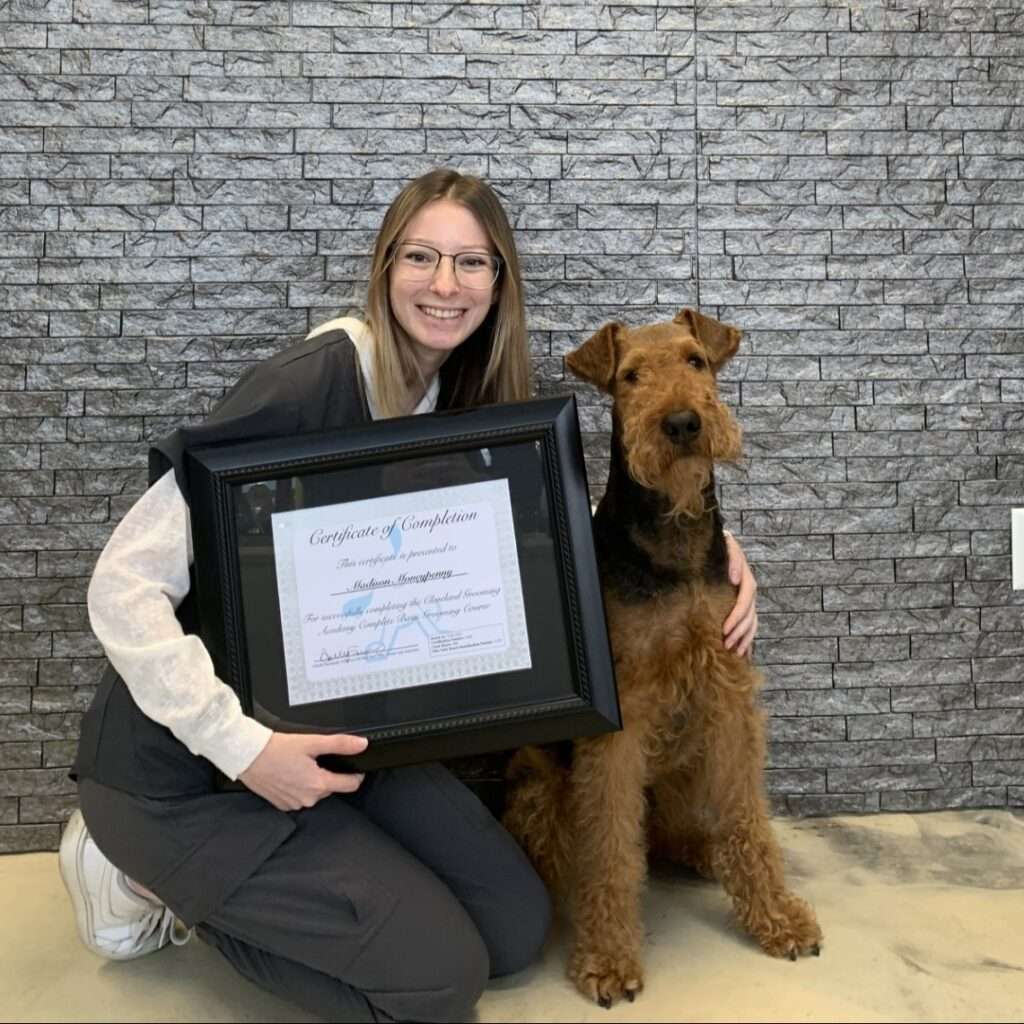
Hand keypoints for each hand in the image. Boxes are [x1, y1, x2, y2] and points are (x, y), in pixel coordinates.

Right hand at [239, 732, 368, 810]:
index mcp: (318, 784)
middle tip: (317, 759)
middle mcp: (308, 799)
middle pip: (331, 788)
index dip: (356, 775)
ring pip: (314, 793)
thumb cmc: (276, 749)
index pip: (350, 785)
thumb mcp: (312, 742)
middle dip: (328, 774)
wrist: (248, 756)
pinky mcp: (282, 804)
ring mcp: (294, 804)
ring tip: (301, 765)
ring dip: (313, 781)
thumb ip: (339, 744)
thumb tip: (361, 744)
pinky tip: (290, 774)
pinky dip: (299, 787)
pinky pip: (299, 797)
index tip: (356, 768)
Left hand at [722, 532, 757, 657]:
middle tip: (726, 645)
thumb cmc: (721, 546)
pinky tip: (742, 653)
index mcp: (747, 580)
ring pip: (752, 624)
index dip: (737, 616)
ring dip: (745, 639)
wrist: (721, 546)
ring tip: (735, 653)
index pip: (745, 601)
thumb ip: (733, 559)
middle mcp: (749, 592)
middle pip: (750, 616)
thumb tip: (735, 579)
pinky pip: (750, 626)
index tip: (725, 629)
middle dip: (739, 632)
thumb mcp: (727, 545)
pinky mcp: (743, 607)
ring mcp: (748, 600)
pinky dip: (747, 640)